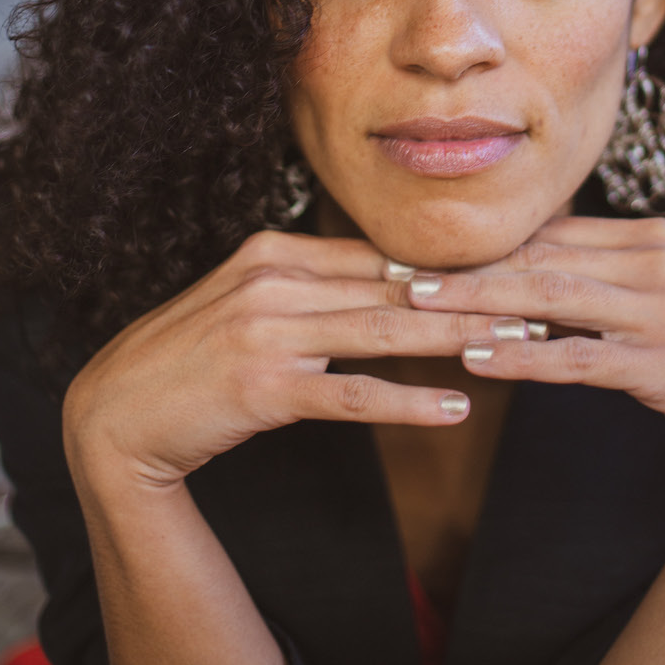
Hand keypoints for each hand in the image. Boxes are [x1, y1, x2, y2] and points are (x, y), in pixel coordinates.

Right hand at [62, 229, 517, 493]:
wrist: (115, 413)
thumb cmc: (185, 362)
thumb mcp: (245, 306)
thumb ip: (307, 289)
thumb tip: (383, 285)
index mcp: (270, 251)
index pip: (378, 254)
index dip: (451, 263)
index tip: (515, 268)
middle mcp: (270, 279)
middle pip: (394, 286)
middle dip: (477, 294)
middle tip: (549, 300)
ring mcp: (264, 331)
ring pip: (384, 330)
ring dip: (462, 339)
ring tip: (526, 346)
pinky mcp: (261, 386)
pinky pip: (350, 393)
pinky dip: (408, 400)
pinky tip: (455, 408)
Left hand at [406, 216, 664, 496]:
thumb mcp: (649, 300)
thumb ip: (590, 275)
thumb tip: (508, 266)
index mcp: (646, 238)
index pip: (545, 232)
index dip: (477, 240)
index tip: (412, 245)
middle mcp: (656, 262)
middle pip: (538, 256)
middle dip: (461, 263)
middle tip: (389, 268)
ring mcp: (664, 311)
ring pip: (550, 297)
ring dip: (476, 299)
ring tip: (413, 303)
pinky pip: (579, 356)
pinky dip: (523, 356)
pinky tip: (476, 360)